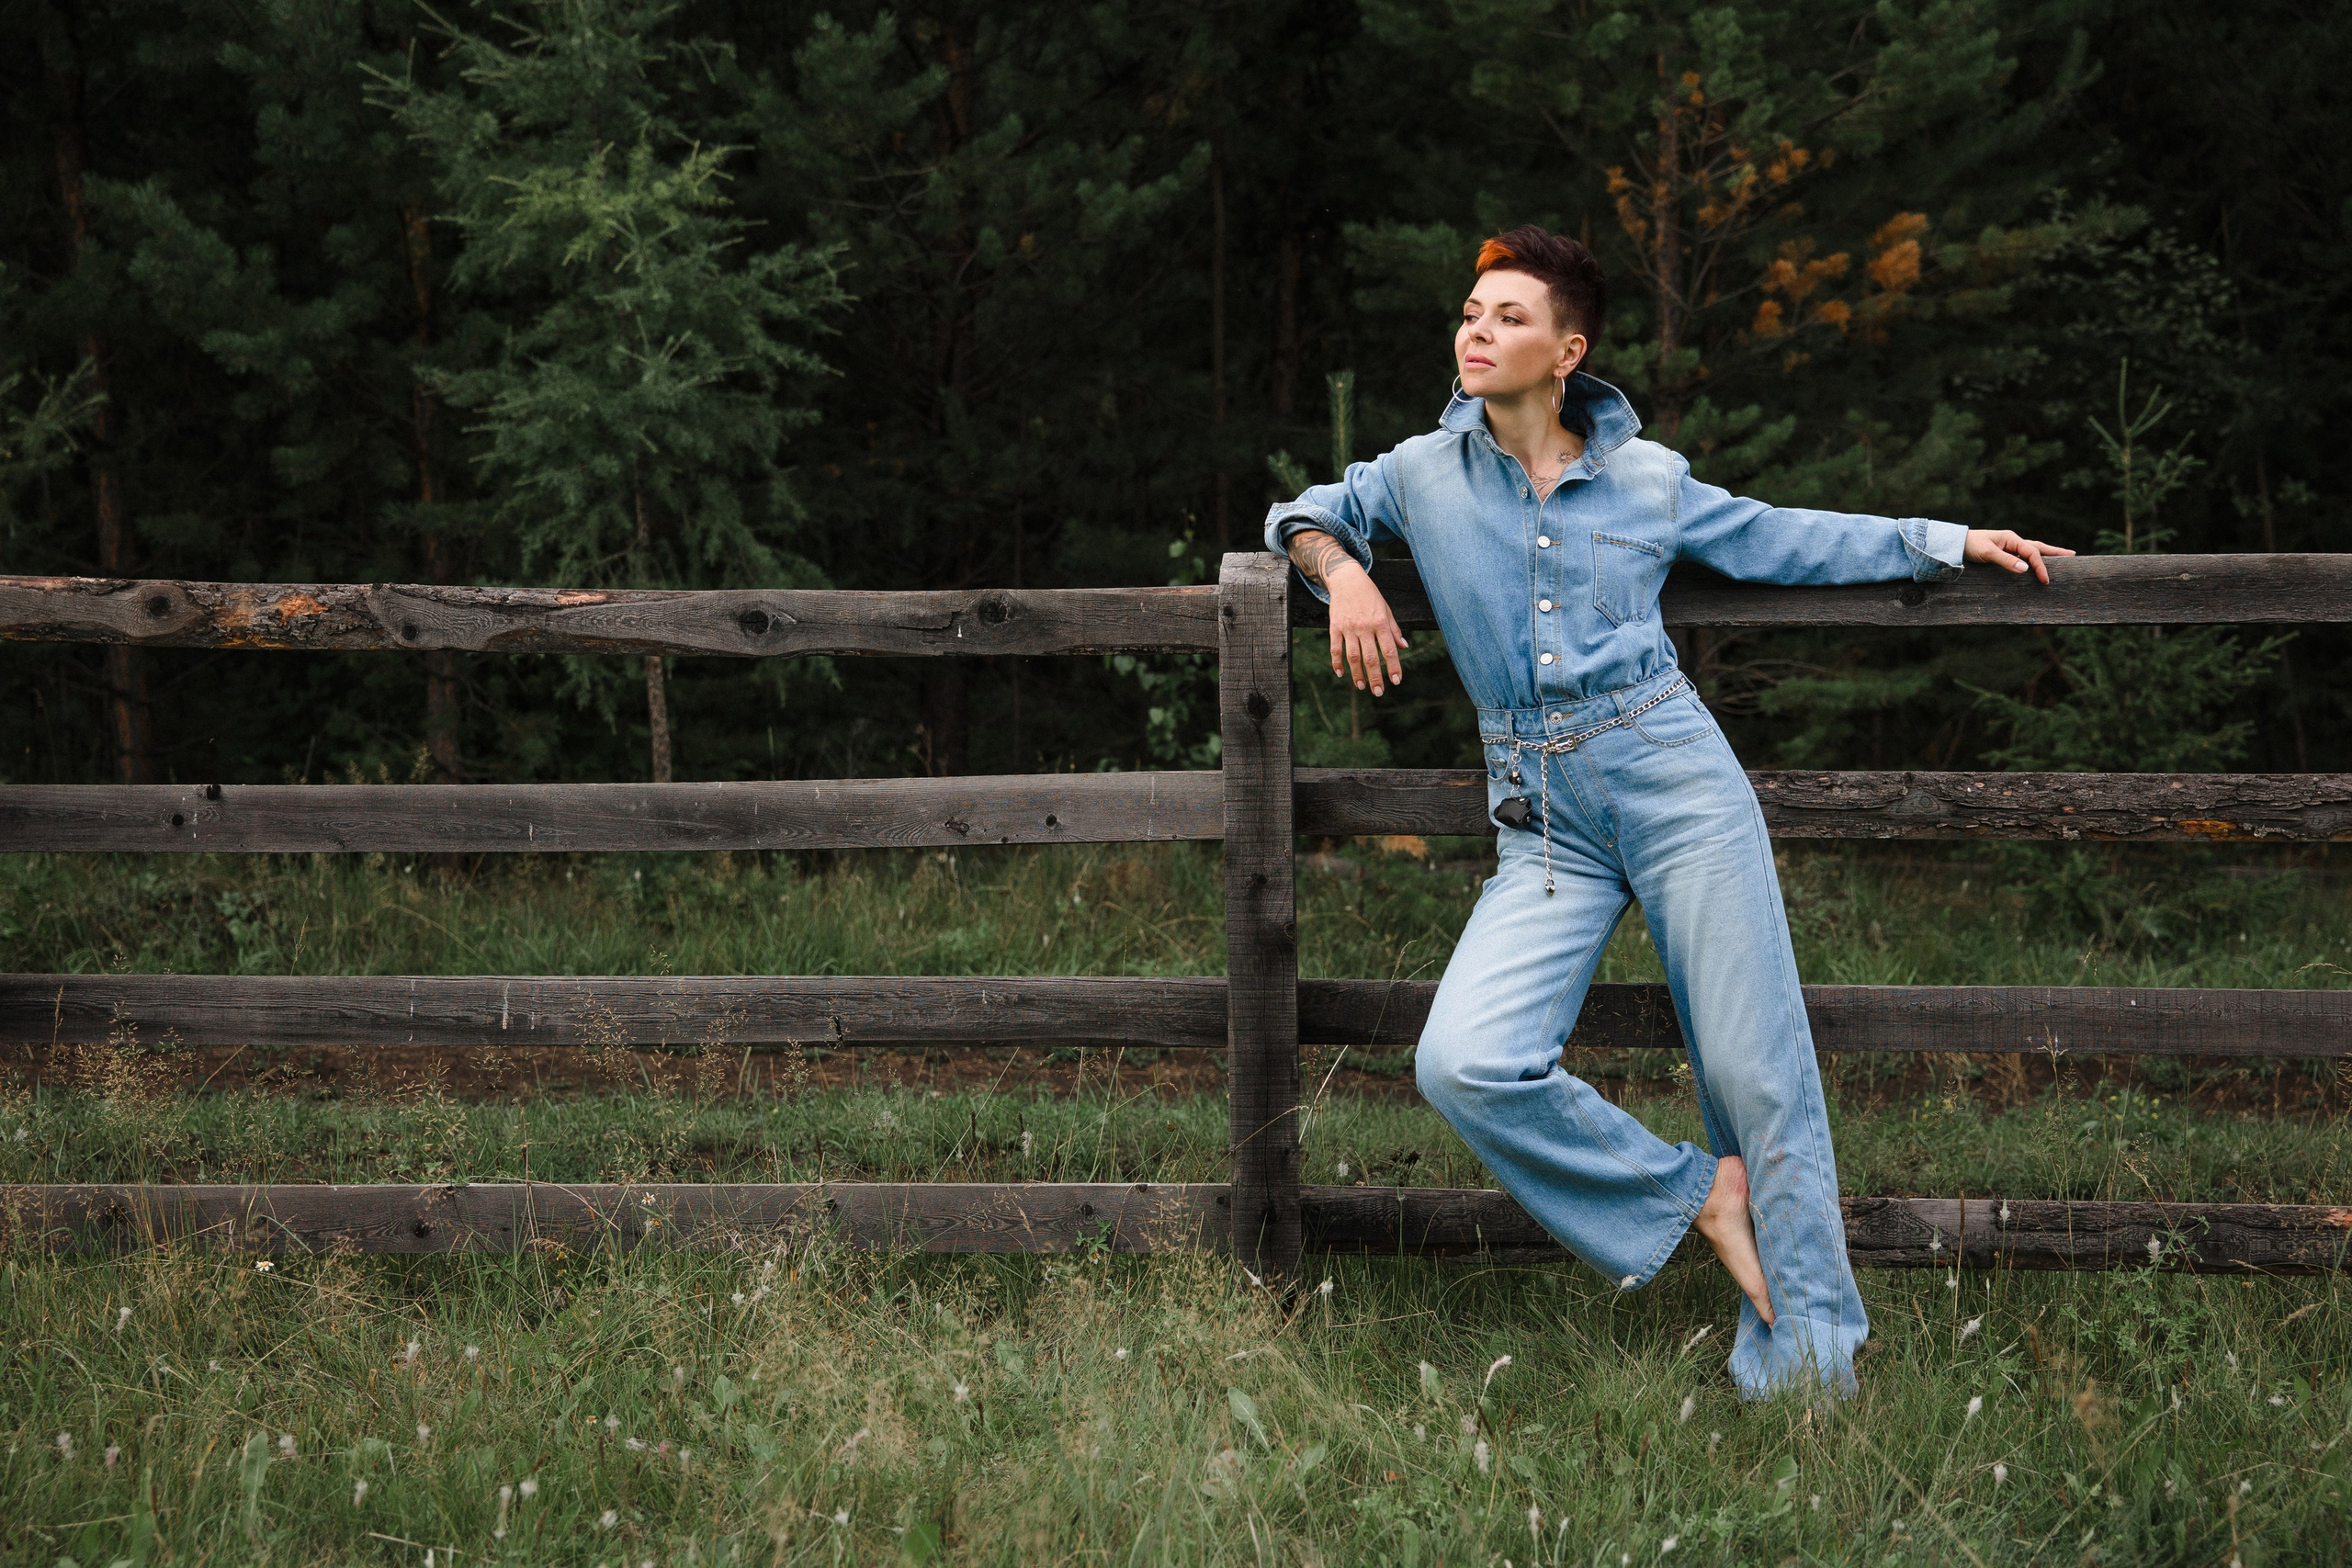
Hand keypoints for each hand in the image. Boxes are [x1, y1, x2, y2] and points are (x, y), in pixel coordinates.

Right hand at [1324, 560, 1408, 694]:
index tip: (1397, 681)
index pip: (1389, 649)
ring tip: (1362, 686)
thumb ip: (1394, 630)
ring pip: (1352, 656)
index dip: (1393, 666)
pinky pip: (1336, 648)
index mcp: (1380, 623)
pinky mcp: (1335, 627)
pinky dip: (1337, 662)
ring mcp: (1348, 627)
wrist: (1347, 579)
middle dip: (1375, 677)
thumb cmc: (1370, 596)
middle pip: (1371, 657)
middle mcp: (1364, 626)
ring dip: (1357, 674)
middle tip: (1378, 692)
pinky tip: (1341, 674)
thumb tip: (1404, 647)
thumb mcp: (1386, 609)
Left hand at [1964, 529, 2074, 583]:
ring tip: (2063, 556)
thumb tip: (2025, 569)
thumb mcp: (1987, 553)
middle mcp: (2013, 541)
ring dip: (2047, 554)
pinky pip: (2024, 555)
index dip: (2040, 566)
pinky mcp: (2005, 552)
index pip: (2032, 552)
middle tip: (2072, 555)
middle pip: (2038, 547)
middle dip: (2055, 552)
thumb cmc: (1971, 546)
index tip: (2045, 580)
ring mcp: (2009, 546)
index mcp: (2011, 539)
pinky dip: (2034, 558)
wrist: (1957, 543)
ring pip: (2032, 550)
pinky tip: (2038, 561)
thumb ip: (2005, 561)